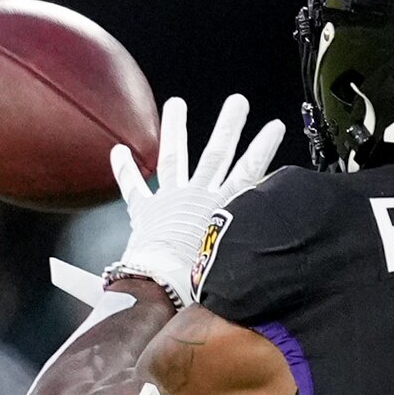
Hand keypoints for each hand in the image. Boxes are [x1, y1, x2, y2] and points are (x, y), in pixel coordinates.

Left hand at [108, 93, 283, 308]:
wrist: (162, 292)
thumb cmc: (197, 286)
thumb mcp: (232, 261)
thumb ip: (246, 242)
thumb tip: (271, 241)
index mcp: (221, 209)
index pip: (249, 171)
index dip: (262, 148)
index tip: (274, 125)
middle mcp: (196, 198)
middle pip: (215, 154)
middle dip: (228, 126)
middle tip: (237, 102)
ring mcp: (169, 201)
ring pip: (174, 157)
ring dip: (175, 128)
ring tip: (176, 103)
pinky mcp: (145, 213)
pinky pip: (133, 187)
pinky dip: (125, 169)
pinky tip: (118, 150)